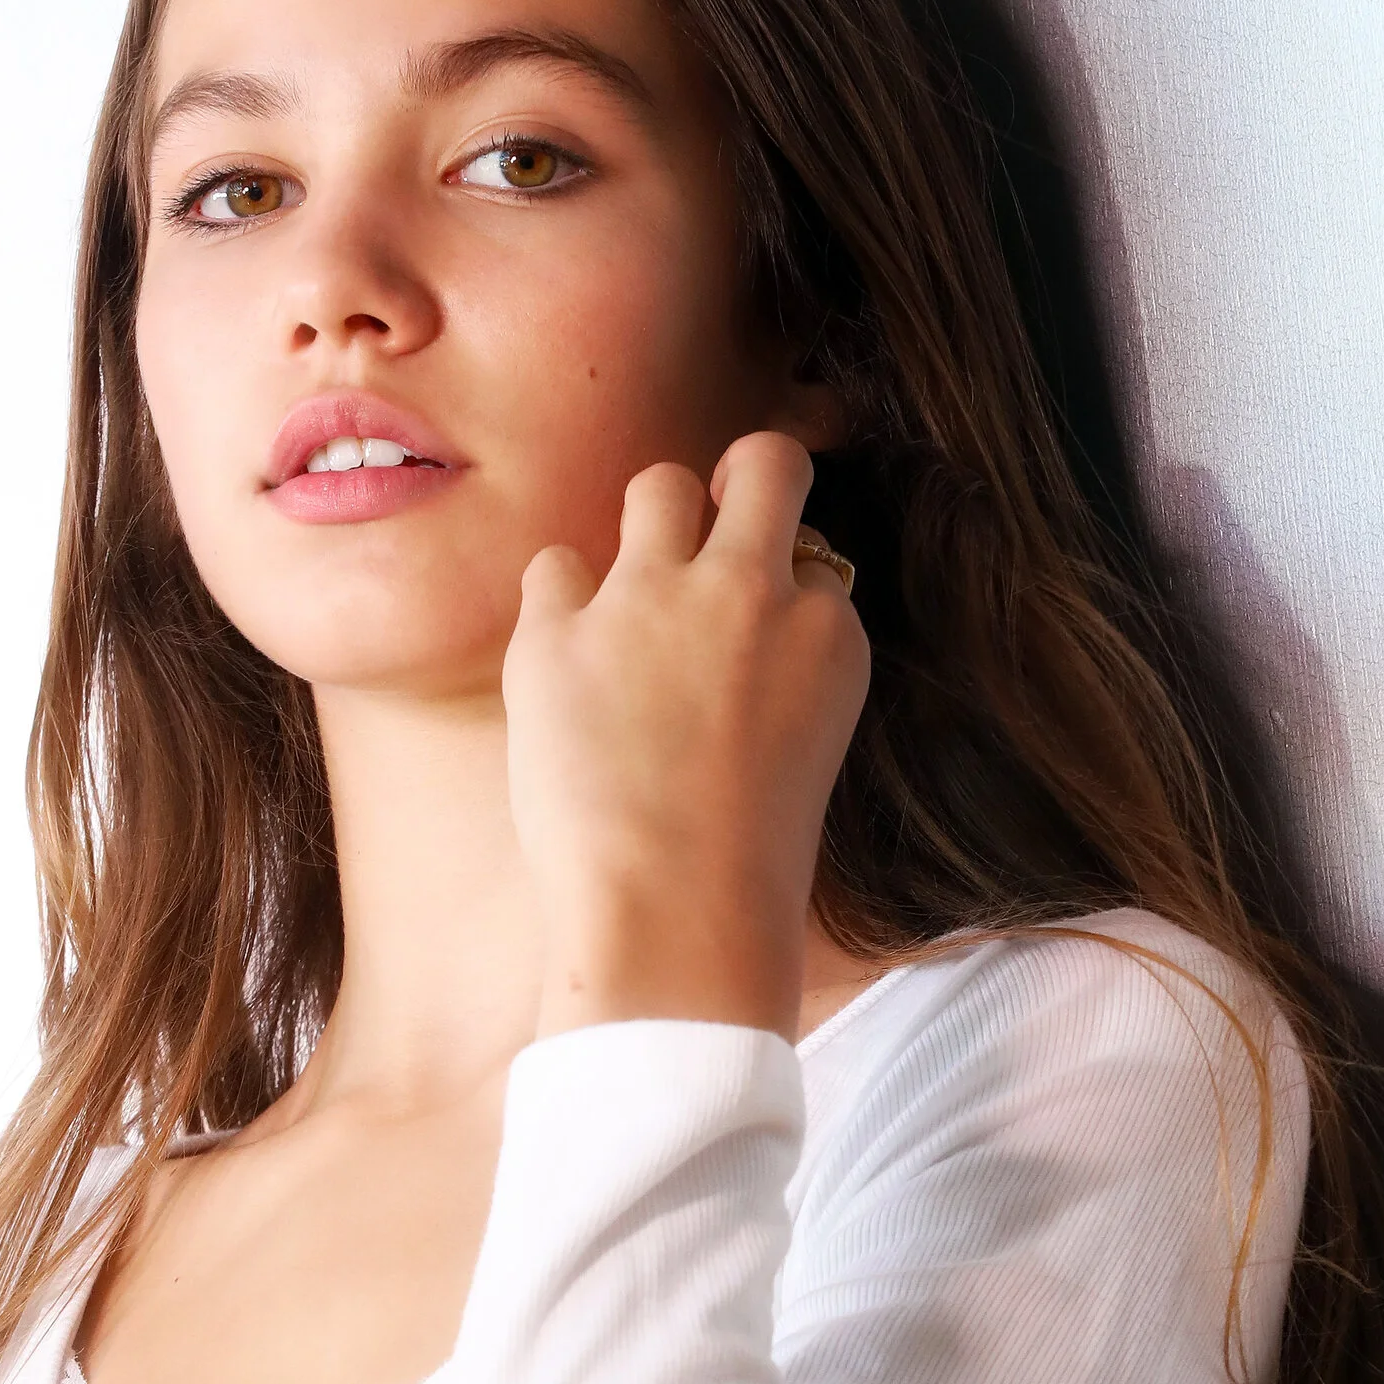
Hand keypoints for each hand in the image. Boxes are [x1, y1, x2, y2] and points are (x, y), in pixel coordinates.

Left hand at [504, 431, 868, 1042]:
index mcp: (828, 633)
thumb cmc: (746, 866)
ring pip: (658, 485)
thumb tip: (745, 634)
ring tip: (635, 606)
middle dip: (746, 478)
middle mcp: (749, 591)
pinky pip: (555, 563)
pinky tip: (568, 667)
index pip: (814, 562)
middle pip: (763, 464)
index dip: (782, 594)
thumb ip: (785, 671)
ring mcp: (651, 599)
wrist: (673, 920)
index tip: (757, 645)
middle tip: (718, 525)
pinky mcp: (558, 629)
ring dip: (652, 527)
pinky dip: (562, 605)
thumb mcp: (807, 750)